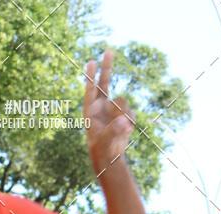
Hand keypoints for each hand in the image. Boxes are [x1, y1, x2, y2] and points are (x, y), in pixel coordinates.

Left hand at [84, 50, 133, 170]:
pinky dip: (130, 121)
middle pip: (104, 83)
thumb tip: (124, 121)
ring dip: (123, 112)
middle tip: (108, 50)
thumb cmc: (101, 148)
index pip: (90, 91)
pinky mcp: (123, 114)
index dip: (91, 76)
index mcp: (90, 111)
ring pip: (122, 101)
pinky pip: (130, 112)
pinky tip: (126, 131)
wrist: (109, 156)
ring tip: (120, 128)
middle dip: (107, 68)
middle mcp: (101, 106)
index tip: (91, 62)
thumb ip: (113, 130)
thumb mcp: (104, 140)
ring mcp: (113, 109)